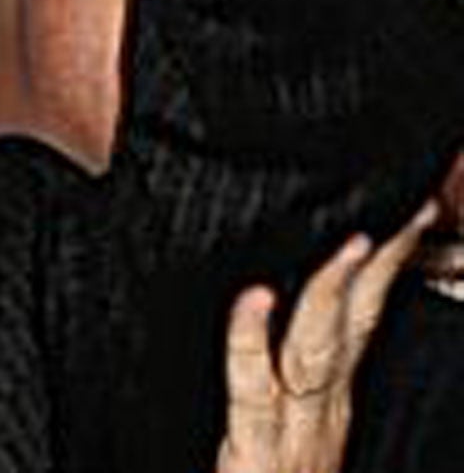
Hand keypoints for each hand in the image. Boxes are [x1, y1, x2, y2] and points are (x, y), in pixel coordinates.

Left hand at [216, 202, 434, 472]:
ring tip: (357, 242)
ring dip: (337, 292)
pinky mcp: (251, 450)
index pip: (364, 318)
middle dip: (384, 265)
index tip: (411, 217)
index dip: (389, 266)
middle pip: (355, 323)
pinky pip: (253, 387)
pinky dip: (250, 338)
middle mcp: (319, 412)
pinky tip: (254, 298)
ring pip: (318, 349)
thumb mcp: (293, 432)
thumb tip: (285, 306)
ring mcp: (290, 431)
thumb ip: (294, 375)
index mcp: (328, 402)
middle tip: (407, 213)